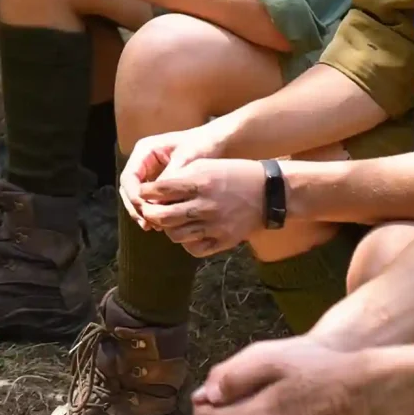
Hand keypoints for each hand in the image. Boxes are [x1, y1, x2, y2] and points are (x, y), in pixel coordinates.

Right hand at [119, 116, 236, 223]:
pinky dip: (152, 211)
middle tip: (147, 223)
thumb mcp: (187, 158)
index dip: (133, 195)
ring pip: (136, 196)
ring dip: (142, 212)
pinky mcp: (158, 182)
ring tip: (154, 227)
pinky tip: (161, 223)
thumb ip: (171, 178)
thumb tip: (157, 201)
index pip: (129, 177)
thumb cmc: (202, 144)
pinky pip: (149, 199)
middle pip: (128, 188)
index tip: (144, 210)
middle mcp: (143, 161)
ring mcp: (149, 172)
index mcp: (145, 151)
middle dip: (135, 207)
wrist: (216, 142)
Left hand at [134, 157, 268, 256]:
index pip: (159, 190)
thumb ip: (180, 177)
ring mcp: (214, 225)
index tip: (144, 192)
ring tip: (171, 221)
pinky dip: (186, 242)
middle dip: (150, 214)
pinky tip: (189, 232)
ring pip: (175, 235)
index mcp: (199, 182)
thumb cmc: (235, 174)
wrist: (269, 192)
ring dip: (168, 228)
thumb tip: (155, 190)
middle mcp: (205, 205)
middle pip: (162, 216)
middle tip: (150, 211)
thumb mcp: (207, 165)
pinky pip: (194, 249)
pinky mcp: (224, 240)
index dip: (146, 192)